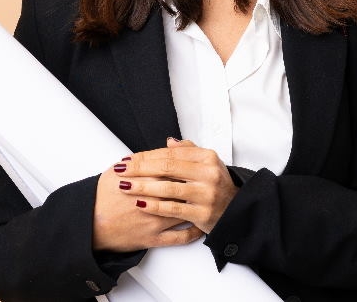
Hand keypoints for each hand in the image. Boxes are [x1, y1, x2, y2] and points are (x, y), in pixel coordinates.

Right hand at [92, 160, 203, 252]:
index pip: (172, 169)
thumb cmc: (99, 200)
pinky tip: (198, 226)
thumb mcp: (113, 173)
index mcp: (144, 182)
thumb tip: (149, 154)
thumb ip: (135, 161)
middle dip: (192, 183)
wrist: (89, 225)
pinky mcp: (153, 238)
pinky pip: (180, 237)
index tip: (190, 164)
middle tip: (200, 180)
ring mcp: (155, 221)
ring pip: (184, 211)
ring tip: (202, 201)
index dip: (182, 166)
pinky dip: (192, 232)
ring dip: (195, 206)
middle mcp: (153, 201)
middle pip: (181, 188)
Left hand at [115, 138, 238, 232]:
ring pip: (168, 188)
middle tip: (122, 170)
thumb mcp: (207, 163)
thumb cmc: (216, 186)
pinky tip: (140, 203)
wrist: (234, 211)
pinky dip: (154, 206)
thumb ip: (188, 151)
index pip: (171, 153)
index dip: (147, 155)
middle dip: (140, 168)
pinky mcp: (202, 214)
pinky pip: (173, 209)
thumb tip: (168, 142)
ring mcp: (206, 194)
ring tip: (125, 186)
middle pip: (167, 167)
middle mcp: (208, 174)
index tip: (129, 159)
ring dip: (143, 186)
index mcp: (207, 158)